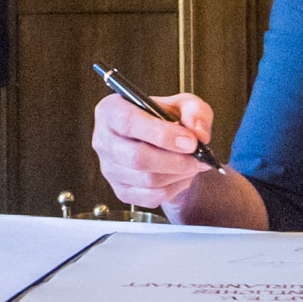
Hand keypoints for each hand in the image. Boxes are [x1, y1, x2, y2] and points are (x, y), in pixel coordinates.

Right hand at [93, 91, 219, 209]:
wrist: (164, 143)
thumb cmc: (167, 119)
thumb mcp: (184, 104)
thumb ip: (195, 111)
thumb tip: (198, 133)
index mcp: (111, 110)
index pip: (128, 122)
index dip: (160, 134)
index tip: (190, 141)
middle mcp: (104, 140)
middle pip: (136, 157)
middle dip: (175, 160)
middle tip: (198, 157)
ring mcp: (109, 168)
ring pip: (146, 180)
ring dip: (178, 175)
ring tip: (193, 164)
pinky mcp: (121, 190)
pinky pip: (150, 197)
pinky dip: (173, 189)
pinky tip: (181, 176)